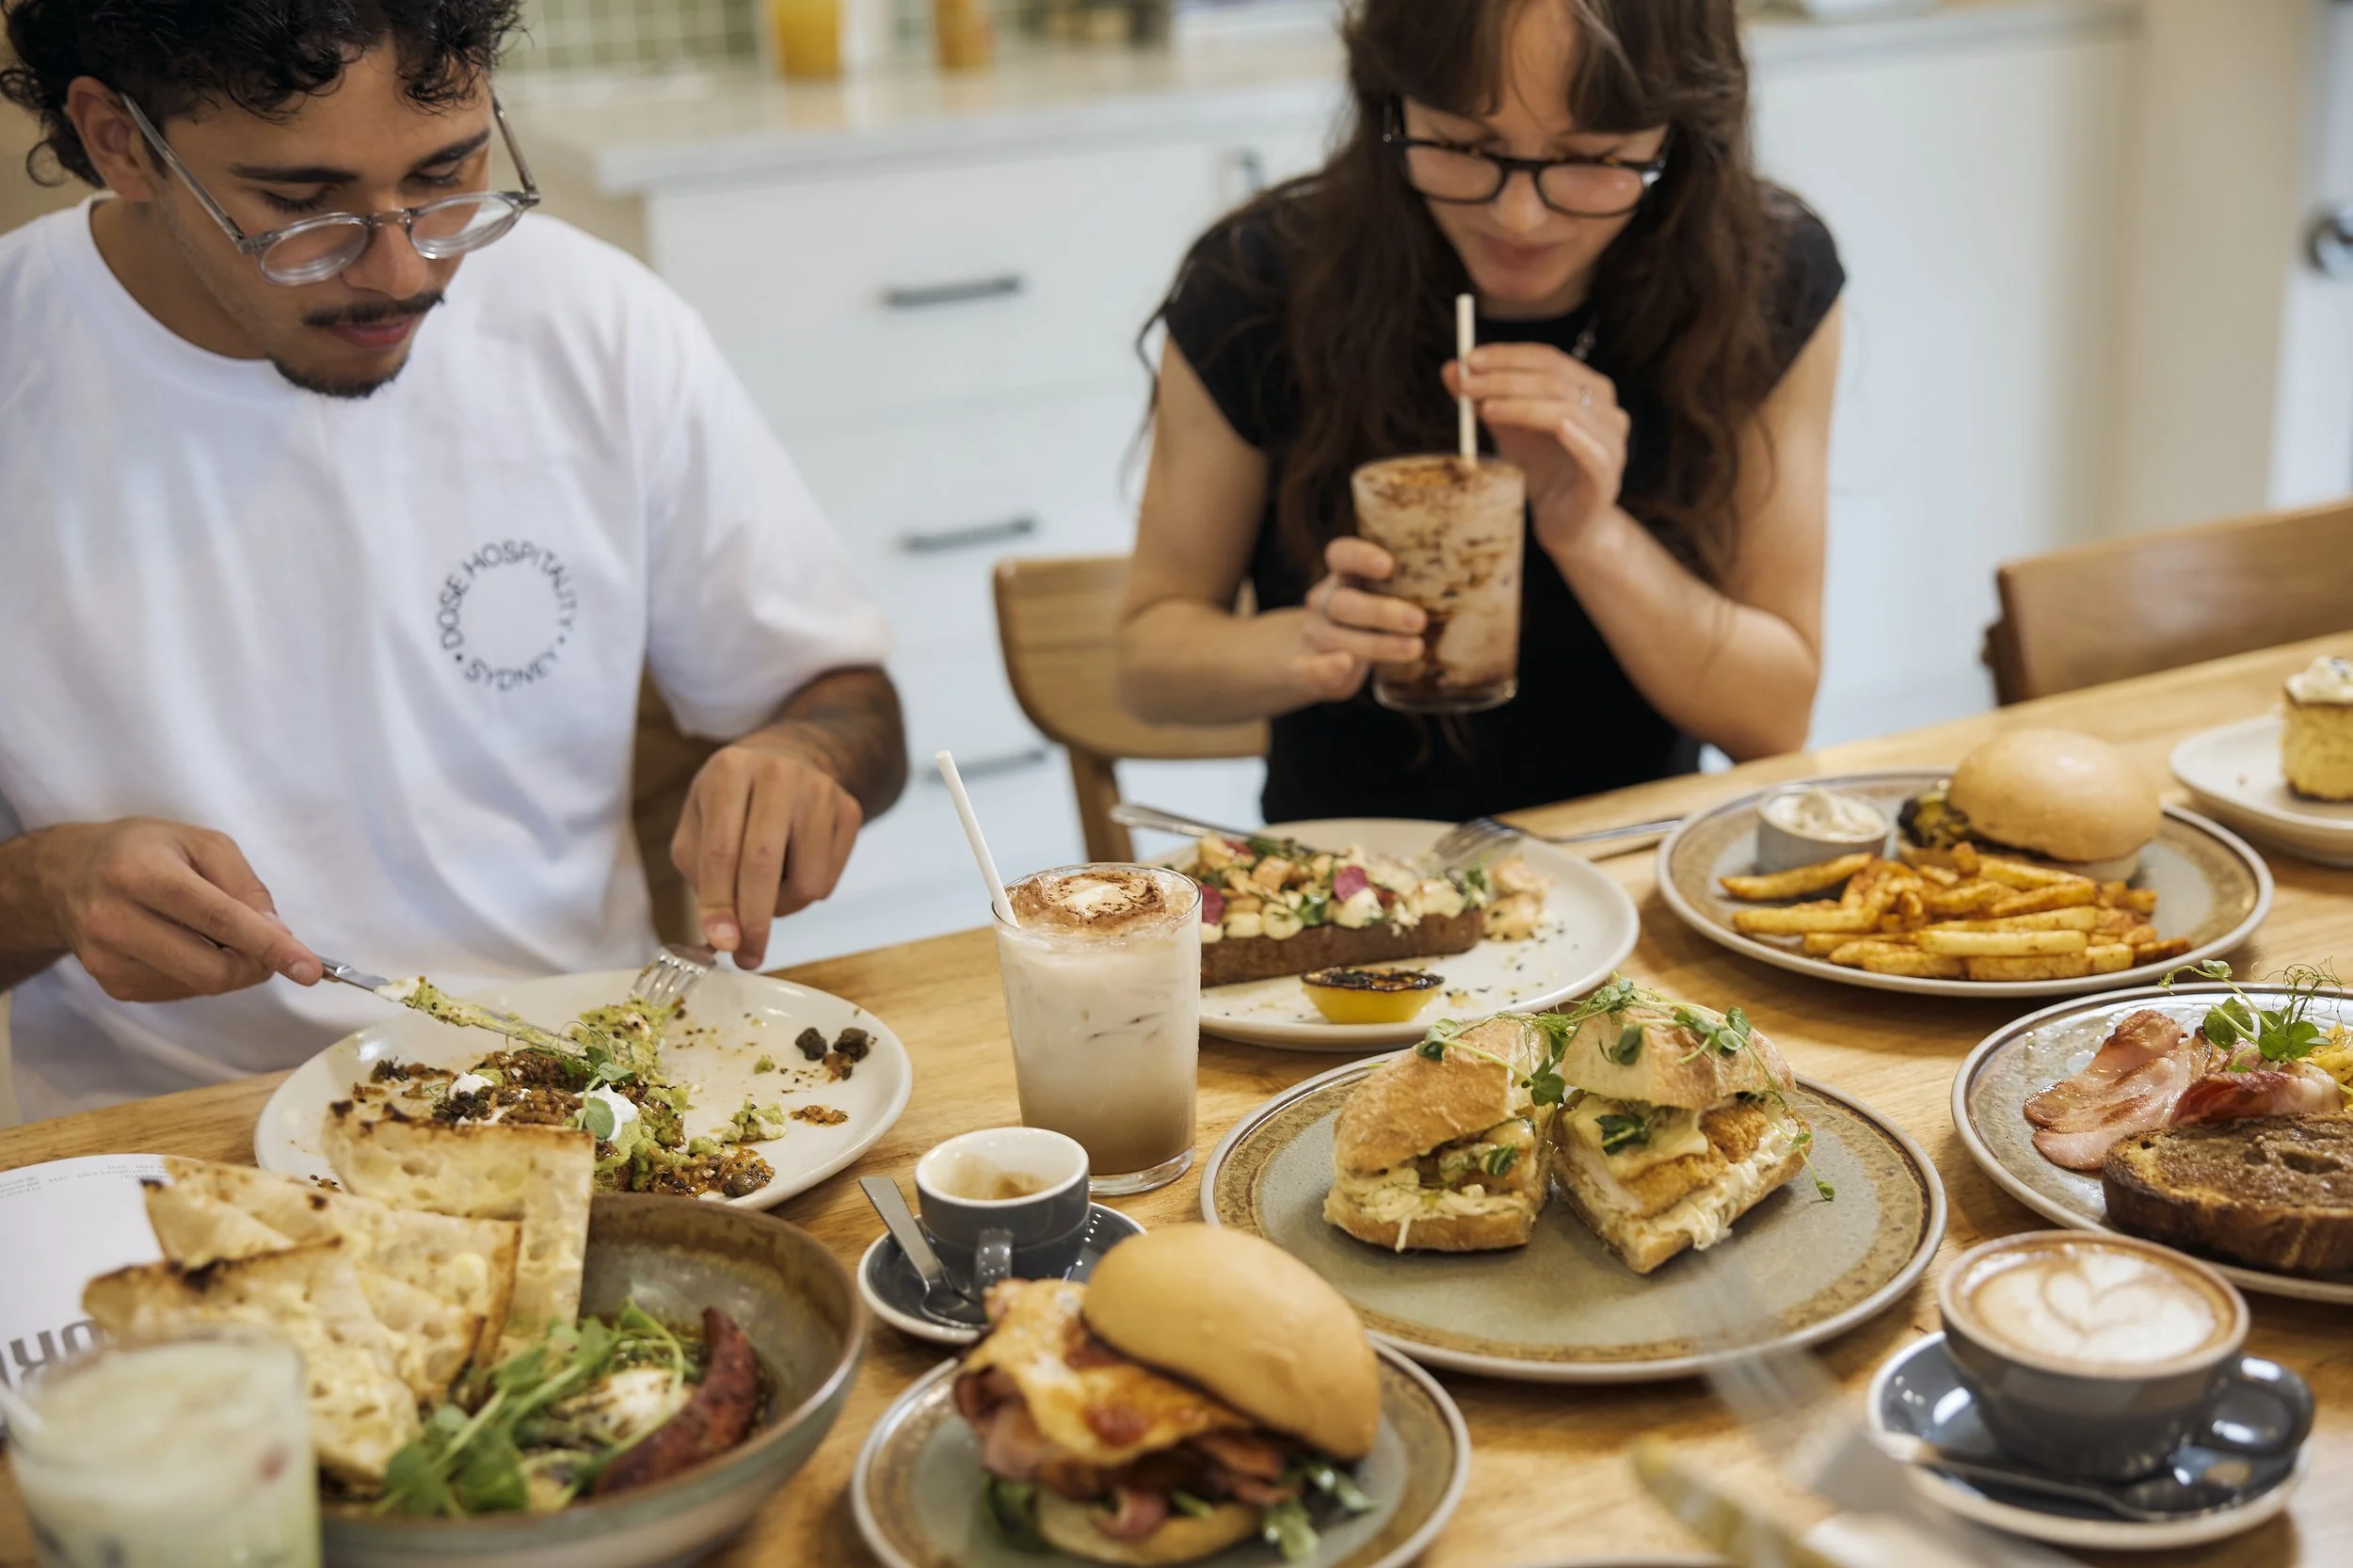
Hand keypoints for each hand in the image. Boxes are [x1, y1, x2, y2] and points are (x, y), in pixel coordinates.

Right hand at [31, 819, 320, 1001]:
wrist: (64, 876)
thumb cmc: (142, 850)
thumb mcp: (200, 842)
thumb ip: (244, 884)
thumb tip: (278, 933)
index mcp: (141, 874)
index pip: (218, 918)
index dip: (269, 945)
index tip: (309, 969)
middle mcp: (115, 920)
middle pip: (211, 968)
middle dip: (255, 964)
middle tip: (268, 946)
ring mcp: (108, 960)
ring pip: (199, 984)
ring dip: (230, 966)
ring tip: (214, 933)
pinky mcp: (111, 985)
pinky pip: (181, 991)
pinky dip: (202, 973)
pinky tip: (187, 944)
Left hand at [673, 736, 863, 968]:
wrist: (790, 757)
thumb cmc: (734, 802)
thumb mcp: (699, 823)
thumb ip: (702, 877)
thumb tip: (724, 937)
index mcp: (729, 771)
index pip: (721, 850)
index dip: (718, 903)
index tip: (721, 943)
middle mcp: (777, 773)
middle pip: (764, 864)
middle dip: (753, 921)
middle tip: (748, 956)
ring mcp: (820, 790)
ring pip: (806, 881)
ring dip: (783, 906)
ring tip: (769, 888)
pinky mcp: (849, 810)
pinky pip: (830, 880)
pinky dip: (807, 891)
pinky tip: (794, 868)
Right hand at [1288, 536, 1428, 703]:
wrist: (1308, 660)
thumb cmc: (1365, 627)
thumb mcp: (1379, 601)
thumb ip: (1412, 593)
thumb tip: (1477, 593)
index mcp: (1343, 578)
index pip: (1341, 554)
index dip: (1361, 556)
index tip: (1389, 566)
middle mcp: (1324, 602)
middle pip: (1344, 601)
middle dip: (1382, 612)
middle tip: (1419, 621)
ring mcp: (1315, 636)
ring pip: (1336, 635)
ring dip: (1376, 643)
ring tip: (1414, 649)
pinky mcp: (1305, 669)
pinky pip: (1309, 667)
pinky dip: (1326, 667)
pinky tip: (1344, 664)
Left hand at [1446, 343, 1631, 554]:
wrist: (1564, 521)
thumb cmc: (1542, 469)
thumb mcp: (1508, 429)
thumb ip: (1485, 398)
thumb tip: (1450, 368)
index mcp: (1588, 388)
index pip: (1547, 359)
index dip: (1507, 356)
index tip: (1468, 360)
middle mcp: (1607, 409)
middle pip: (1555, 380)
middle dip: (1506, 379)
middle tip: (1467, 384)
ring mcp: (1612, 442)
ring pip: (1568, 410)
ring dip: (1522, 405)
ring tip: (1485, 409)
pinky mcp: (1607, 476)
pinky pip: (1593, 451)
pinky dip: (1574, 436)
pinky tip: (1553, 428)